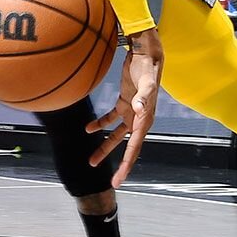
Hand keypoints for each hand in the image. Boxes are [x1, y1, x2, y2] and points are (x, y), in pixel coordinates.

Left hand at [88, 28, 162, 185]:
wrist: (146, 55)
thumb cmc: (148, 69)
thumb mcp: (147, 83)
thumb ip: (144, 96)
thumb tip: (139, 109)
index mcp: (145, 120)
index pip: (135, 148)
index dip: (126, 165)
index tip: (119, 180)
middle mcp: (139, 120)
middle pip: (127, 147)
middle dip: (118, 164)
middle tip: (111, 181)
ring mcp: (131, 112)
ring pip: (116, 136)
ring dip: (105, 147)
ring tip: (91, 161)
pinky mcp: (124, 103)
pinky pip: (111, 118)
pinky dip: (100, 124)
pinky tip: (88, 129)